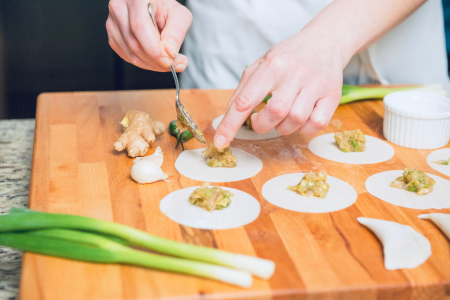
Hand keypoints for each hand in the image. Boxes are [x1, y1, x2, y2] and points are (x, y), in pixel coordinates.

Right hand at [106, 0, 191, 71]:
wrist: (153, 6)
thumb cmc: (164, 8)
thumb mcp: (179, 15)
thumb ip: (176, 32)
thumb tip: (170, 52)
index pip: (140, 27)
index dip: (154, 49)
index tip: (169, 60)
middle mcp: (120, 9)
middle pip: (134, 43)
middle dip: (156, 60)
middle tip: (174, 64)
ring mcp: (113, 24)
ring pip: (130, 54)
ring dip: (151, 64)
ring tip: (168, 61)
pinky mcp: (113, 38)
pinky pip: (127, 57)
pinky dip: (144, 63)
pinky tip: (155, 59)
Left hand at [214, 29, 344, 149]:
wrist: (324, 42)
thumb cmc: (287, 58)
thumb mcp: (260, 65)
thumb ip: (242, 90)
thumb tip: (228, 118)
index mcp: (271, 65)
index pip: (245, 100)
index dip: (230, 125)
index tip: (220, 142)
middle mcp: (295, 73)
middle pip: (275, 112)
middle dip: (262, 125)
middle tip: (262, 120)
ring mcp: (316, 84)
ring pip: (295, 120)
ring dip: (284, 127)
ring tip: (284, 115)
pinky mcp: (333, 95)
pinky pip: (316, 124)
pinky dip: (305, 129)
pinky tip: (302, 118)